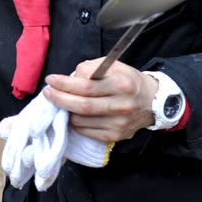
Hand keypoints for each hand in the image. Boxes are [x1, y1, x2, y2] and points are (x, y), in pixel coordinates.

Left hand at [43, 58, 157, 142]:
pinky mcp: (116, 135)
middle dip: (59, 99)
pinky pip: (86, 131)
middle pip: (82, 106)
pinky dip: (75, 123)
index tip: (50, 79)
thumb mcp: (112, 66)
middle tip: (48, 93)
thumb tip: (69, 78)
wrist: (153, 101)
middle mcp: (122, 106)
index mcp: (121, 85)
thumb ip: (90, 69)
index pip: (86, 87)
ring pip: (81, 120)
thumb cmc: (127, 80)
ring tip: (62, 102)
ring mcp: (120, 123)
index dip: (64, 84)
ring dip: (66, 111)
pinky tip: (74, 114)